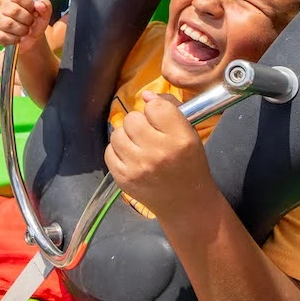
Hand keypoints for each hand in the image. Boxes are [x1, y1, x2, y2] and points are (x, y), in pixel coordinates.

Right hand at [0, 0, 51, 52]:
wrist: (31, 40)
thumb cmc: (35, 24)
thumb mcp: (44, 15)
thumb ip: (45, 6)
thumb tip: (39, 4)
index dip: (30, 6)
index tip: (33, 11)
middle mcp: (6, 7)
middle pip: (15, 11)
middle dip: (27, 20)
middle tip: (30, 23)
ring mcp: (0, 20)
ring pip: (9, 24)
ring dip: (21, 31)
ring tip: (25, 32)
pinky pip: (4, 36)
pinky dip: (14, 40)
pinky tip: (18, 38)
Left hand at [105, 91, 216, 218]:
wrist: (186, 204)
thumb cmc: (190, 165)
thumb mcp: (190, 135)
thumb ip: (170, 110)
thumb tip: (145, 95)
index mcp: (181, 140)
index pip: (156, 107)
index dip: (156, 109)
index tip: (159, 120)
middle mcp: (159, 153)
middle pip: (133, 118)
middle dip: (140, 123)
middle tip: (148, 135)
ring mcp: (138, 167)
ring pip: (118, 133)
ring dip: (127, 136)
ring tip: (138, 145)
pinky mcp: (123, 178)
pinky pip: (109, 151)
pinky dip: (118, 151)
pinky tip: (130, 157)